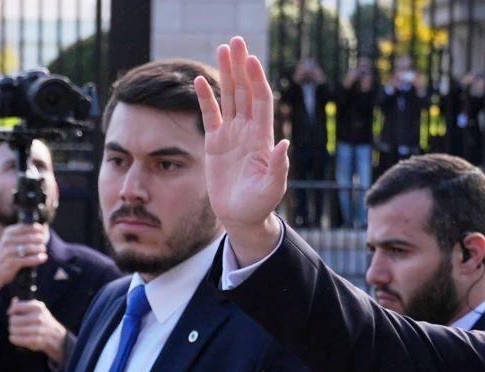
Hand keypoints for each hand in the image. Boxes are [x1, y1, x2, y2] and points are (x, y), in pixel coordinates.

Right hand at [0, 222, 49, 303]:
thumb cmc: (7, 255)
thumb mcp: (10, 242)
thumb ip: (22, 236)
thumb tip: (41, 230)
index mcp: (7, 234)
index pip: (23, 227)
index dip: (34, 228)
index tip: (41, 230)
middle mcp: (7, 241)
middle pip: (28, 237)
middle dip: (38, 239)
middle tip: (43, 241)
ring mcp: (8, 252)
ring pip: (28, 248)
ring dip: (39, 248)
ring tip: (43, 249)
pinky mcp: (12, 262)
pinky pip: (27, 259)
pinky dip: (37, 258)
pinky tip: (43, 258)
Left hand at [6, 298, 68, 362]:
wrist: (57, 336)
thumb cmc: (43, 321)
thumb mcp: (37, 309)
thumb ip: (24, 305)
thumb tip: (13, 301)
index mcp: (38, 307)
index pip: (16, 307)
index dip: (11, 311)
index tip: (12, 314)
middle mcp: (39, 317)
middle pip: (13, 320)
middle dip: (12, 323)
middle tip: (14, 325)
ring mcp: (38, 329)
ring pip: (14, 330)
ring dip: (12, 331)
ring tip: (15, 332)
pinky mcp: (36, 340)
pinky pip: (17, 339)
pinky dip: (14, 339)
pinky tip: (14, 338)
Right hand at [197, 35, 288, 264]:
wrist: (242, 217)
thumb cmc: (260, 205)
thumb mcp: (272, 189)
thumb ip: (278, 167)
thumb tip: (285, 144)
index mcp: (263, 139)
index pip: (261, 102)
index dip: (257, 81)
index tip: (251, 60)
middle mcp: (248, 132)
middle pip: (245, 92)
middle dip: (241, 67)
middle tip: (236, 41)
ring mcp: (232, 135)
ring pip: (230, 97)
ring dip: (227, 73)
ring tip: (223, 48)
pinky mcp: (215, 142)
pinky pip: (210, 114)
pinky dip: (206, 97)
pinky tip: (200, 79)